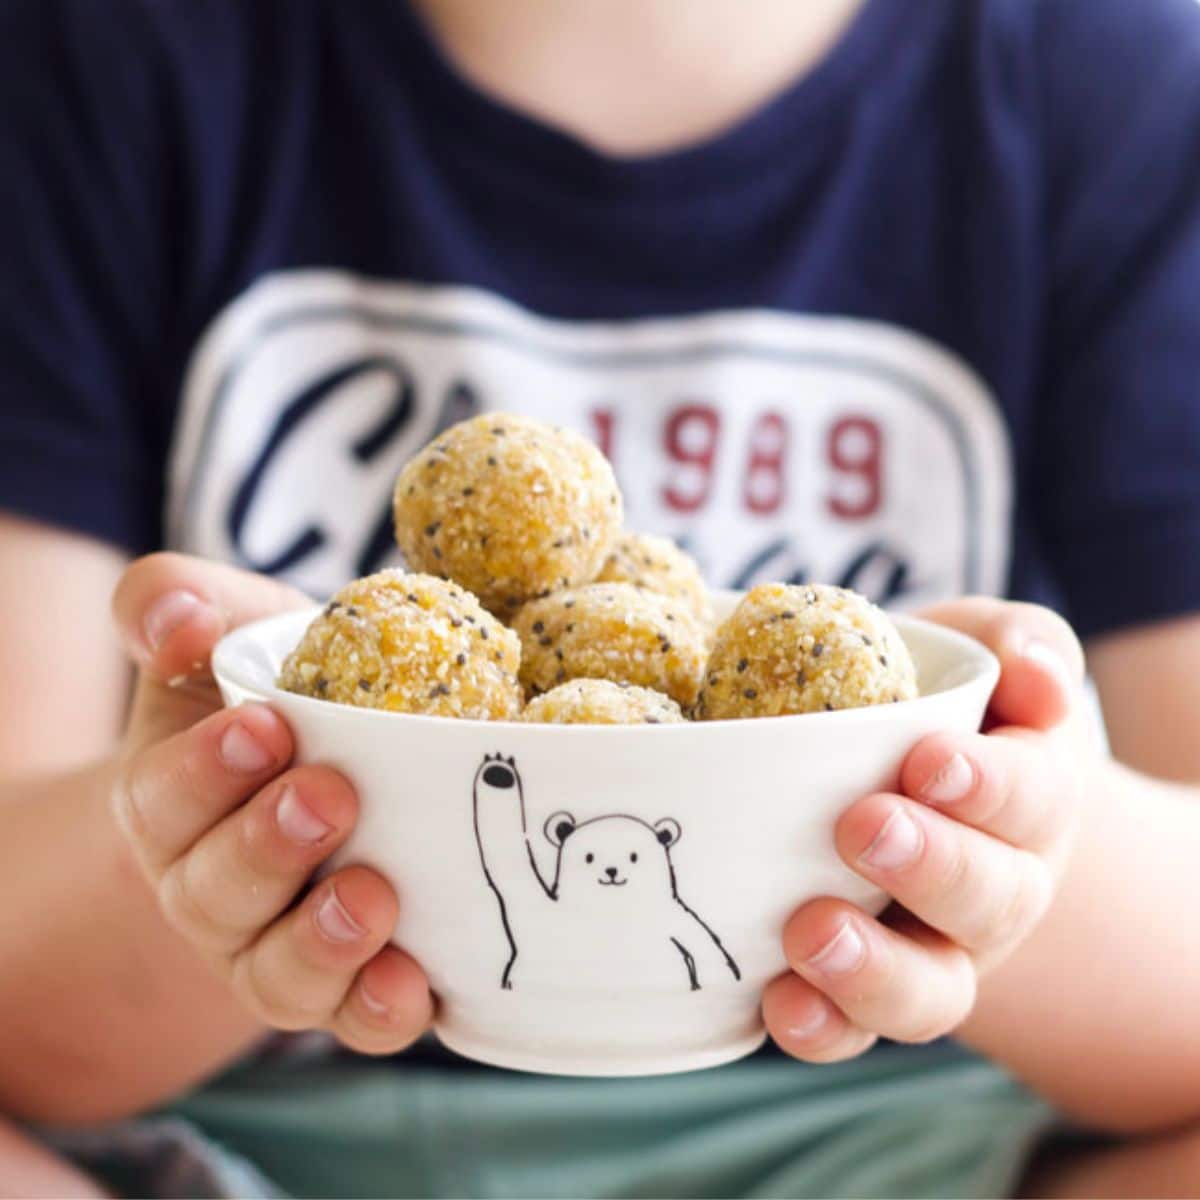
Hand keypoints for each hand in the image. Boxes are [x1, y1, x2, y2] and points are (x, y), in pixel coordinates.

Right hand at [110, 553, 432, 1053]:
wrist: (329, 761)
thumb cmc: (279, 690)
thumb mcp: (231, 630)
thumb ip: (180, 604)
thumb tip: (178, 618)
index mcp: (172, 801)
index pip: (164, 798)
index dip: (206, 771)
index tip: (267, 726)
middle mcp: (211, 888)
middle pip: (214, 892)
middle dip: (267, 847)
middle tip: (330, 796)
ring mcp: (275, 945)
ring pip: (276, 972)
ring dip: (321, 940)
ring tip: (372, 897)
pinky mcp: (346, 981)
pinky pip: (352, 1016)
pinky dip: (379, 1009)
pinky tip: (417, 986)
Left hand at [763, 598, 1087, 1060]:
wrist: (913, 784)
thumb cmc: (943, 709)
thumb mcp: (979, 653)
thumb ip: (1020, 645)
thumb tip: (1036, 674)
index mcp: (1028, 798)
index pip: (1031, 797)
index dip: (988, 785)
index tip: (929, 762)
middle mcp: (996, 887)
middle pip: (989, 898)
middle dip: (931, 866)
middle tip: (863, 826)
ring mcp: (935, 949)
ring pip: (931, 988)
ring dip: (874, 971)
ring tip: (812, 934)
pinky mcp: (868, 989)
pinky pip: (854, 1029)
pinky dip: (821, 1026)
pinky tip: (777, 1002)